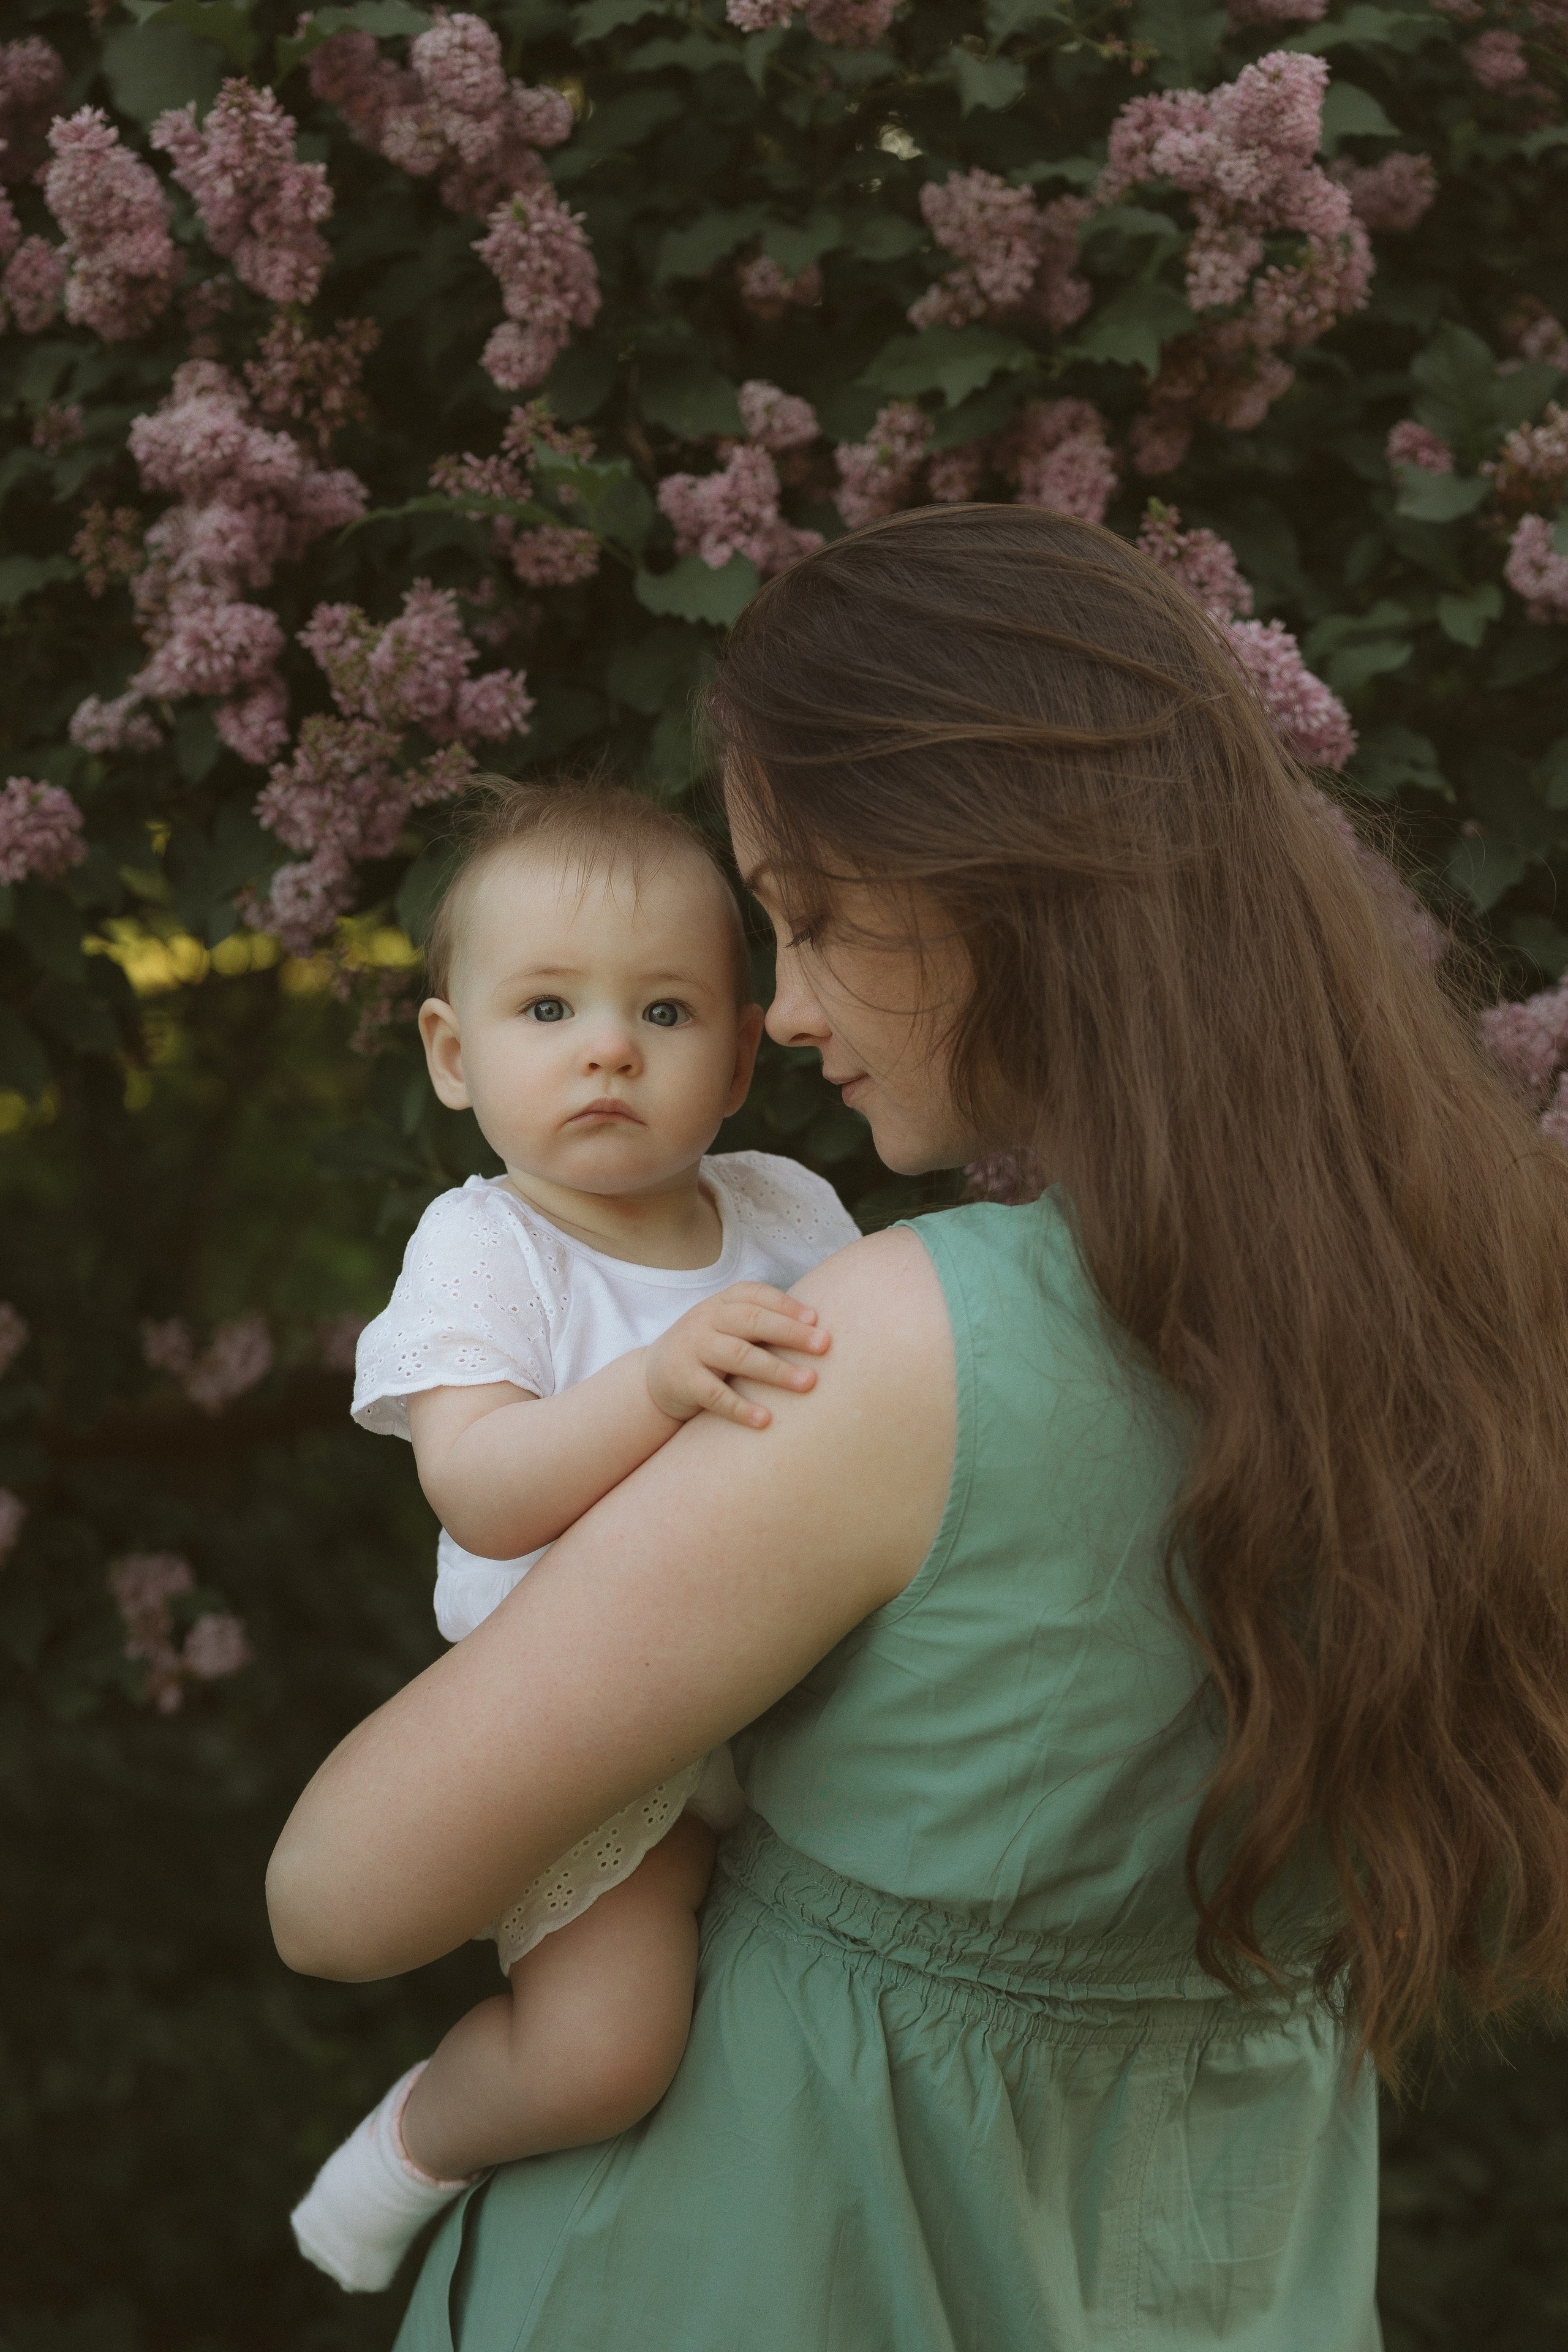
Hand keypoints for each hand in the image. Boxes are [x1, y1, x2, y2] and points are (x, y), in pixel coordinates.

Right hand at [643, 1284, 829, 1428]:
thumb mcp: (728, 1327)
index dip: (786, 1305)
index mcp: (722, 1303)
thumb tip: (820, 1330)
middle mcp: (706, 1320)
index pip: (756, 1295)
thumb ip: (761, 1323)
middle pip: (752, 1321)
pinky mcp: (683, 1381)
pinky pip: (714, 1394)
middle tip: (825, 1346)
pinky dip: (740, 1407)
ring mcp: (692, 1349)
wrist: (654, 1376)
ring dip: (776, 1370)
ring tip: (808, 1383)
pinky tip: (766, 1420)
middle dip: (791, 1333)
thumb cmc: (709, 1350)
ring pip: (738, 1356)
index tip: (817, 1320)